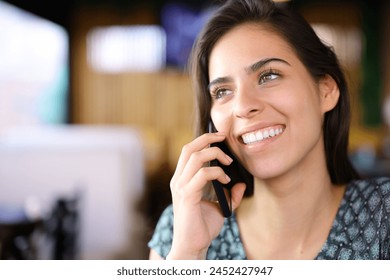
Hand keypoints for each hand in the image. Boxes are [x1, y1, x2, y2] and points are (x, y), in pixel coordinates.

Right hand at [167, 132, 245, 258]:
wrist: (192, 246)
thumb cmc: (202, 227)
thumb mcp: (220, 207)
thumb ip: (229, 195)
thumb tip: (240, 184)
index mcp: (182, 179)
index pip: (188, 151)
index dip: (203, 140)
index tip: (220, 137)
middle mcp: (178, 180)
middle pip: (188, 148)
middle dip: (207, 138)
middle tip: (224, 137)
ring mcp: (181, 187)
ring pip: (195, 157)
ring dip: (215, 154)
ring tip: (228, 162)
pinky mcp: (187, 196)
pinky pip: (203, 175)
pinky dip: (217, 173)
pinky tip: (225, 180)